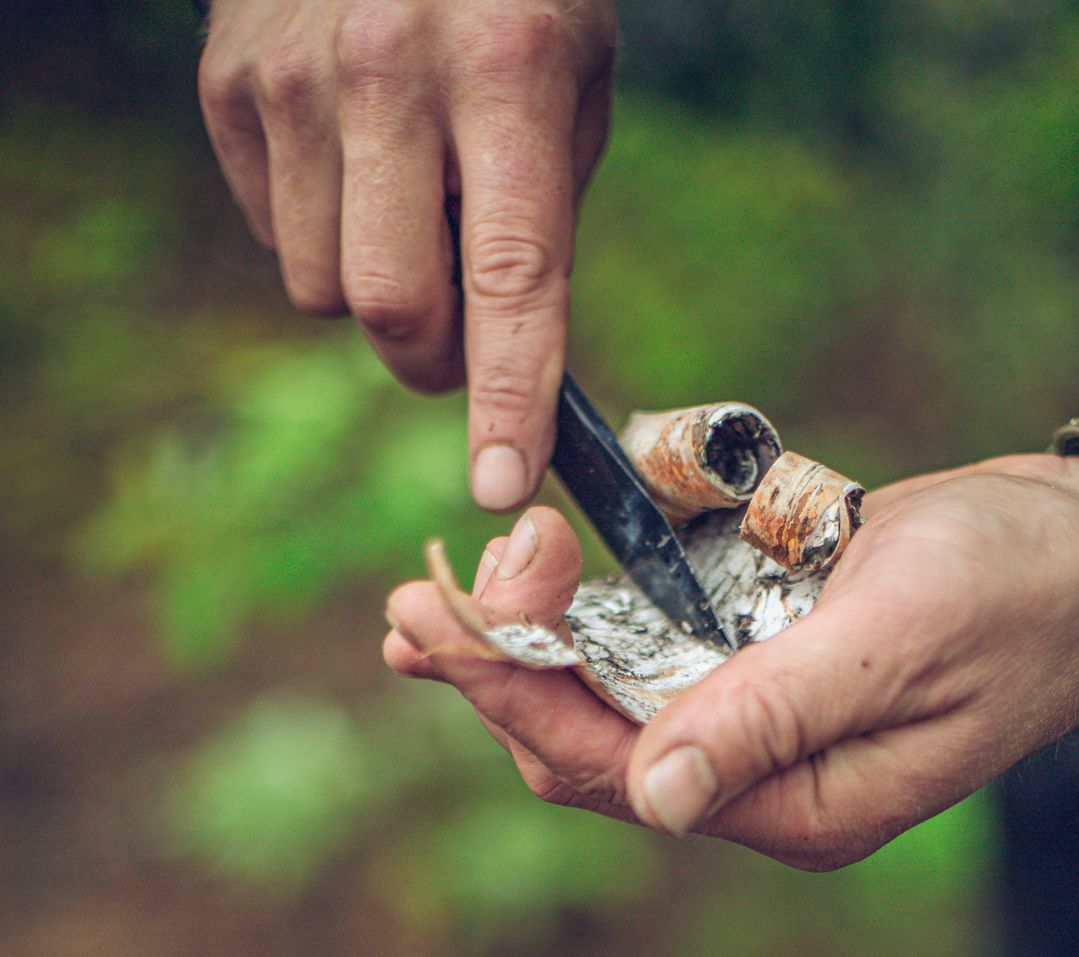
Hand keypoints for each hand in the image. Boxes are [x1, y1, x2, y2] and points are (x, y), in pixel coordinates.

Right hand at [198, 0, 616, 509]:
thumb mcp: (572, 82)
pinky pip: (278, 237)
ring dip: (376, 291)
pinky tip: (352, 165)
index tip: (500, 482)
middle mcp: (388, 73)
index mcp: (507, 74)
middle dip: (434, 359)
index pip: (512, 276)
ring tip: (405, 206)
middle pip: (392, 307)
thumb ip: (540, 214)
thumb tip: (493, 345)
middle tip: (459, 337)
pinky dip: (323, 236)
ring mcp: (292, 79)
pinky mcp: (227, 86)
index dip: (507, 395)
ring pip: (323, 290)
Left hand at [383, 453, 1078, 869]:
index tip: (436, 619)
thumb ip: (773, 716)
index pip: (610, 764)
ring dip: (528, 641)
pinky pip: (655, 650)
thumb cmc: (1020, 589)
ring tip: (448, 589)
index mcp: (796, 799)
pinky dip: (591, 613)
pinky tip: (545, 575)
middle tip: (422, 592)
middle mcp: (765, 774)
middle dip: (499, 666)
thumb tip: (650, 798)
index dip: (510, 691)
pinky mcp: (771, 658)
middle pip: (590, 741)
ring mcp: (764, 717)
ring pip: (609, 698)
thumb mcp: (897, 642)